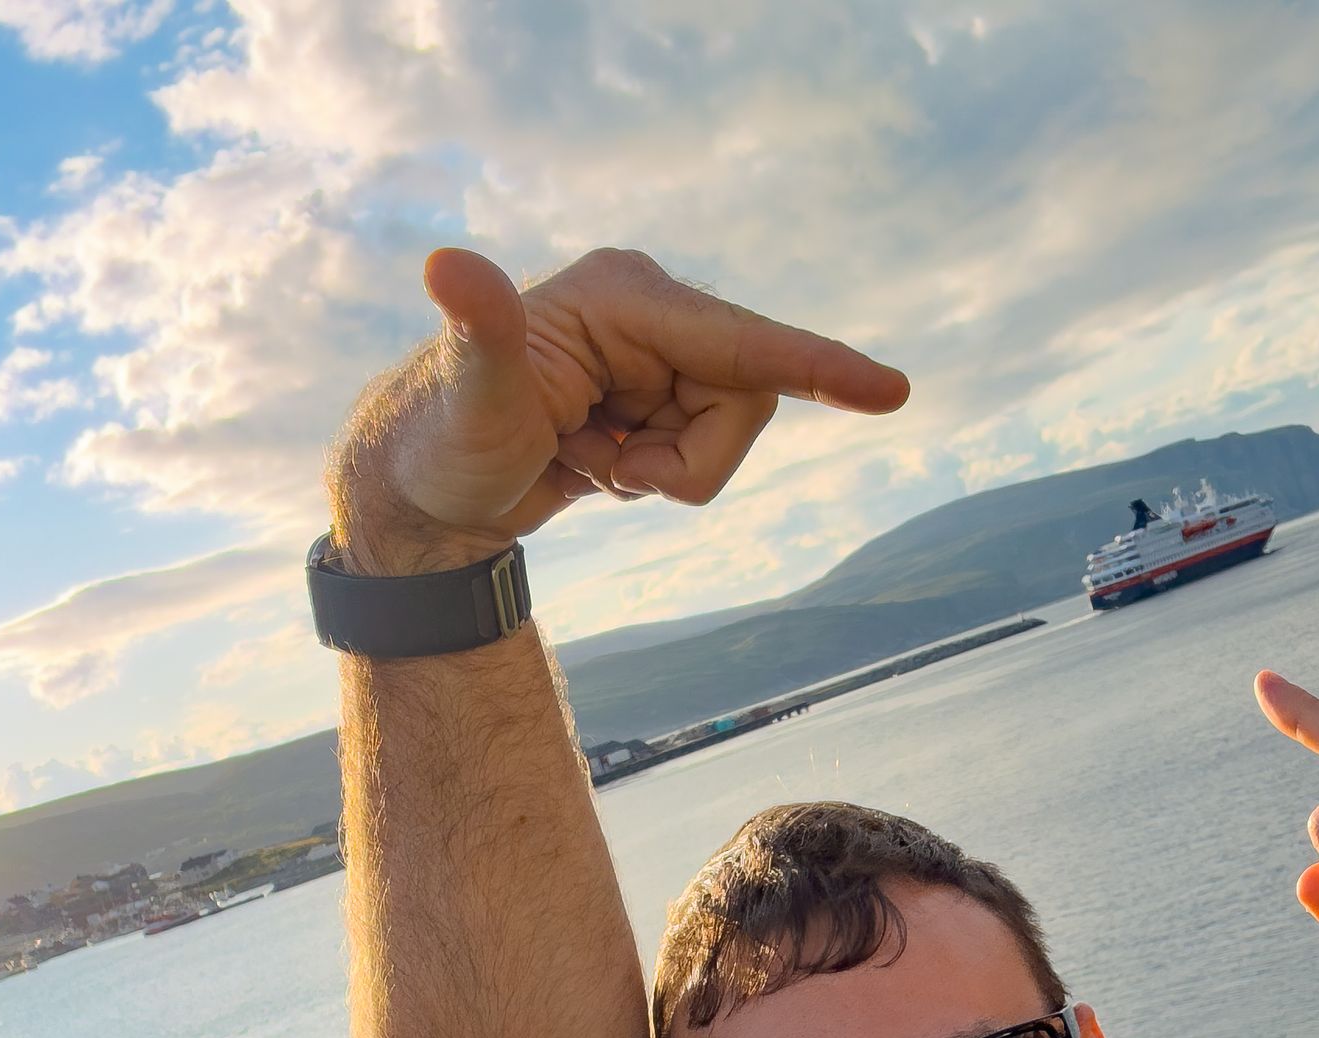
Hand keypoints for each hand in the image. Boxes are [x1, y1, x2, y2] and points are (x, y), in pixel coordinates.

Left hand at [331, 245, 908, 570]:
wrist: (428, 488)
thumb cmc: (441, 439)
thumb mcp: (465, 395)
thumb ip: (477, 331)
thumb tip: (448, 268)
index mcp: (625, 297)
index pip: (740, 343)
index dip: (817, 368)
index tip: (890, 392)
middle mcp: (653, 312)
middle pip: (746, 401)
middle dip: (687, 461)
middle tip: (606, 468)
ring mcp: (661, 352)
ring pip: (729, 437)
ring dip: (666, 474)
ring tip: (593, 462)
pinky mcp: (662, 391)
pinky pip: (706, 452)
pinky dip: (657, 476)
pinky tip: (600, 461)